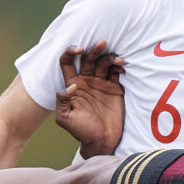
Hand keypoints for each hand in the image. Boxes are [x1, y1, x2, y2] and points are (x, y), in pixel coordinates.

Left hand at [55, 40, 124, 156]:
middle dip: (94, 49)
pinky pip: (116, 71)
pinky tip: (121, 67)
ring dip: (109, 56)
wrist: (102, 140)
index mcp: (72, 85)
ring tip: (117, 59)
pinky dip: (118, 66)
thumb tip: (72, 85)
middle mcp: (86, 81)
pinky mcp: (114, 87)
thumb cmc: (80, 131)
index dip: (71, 52)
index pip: (67, 62)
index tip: (79, 50)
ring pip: (103, 62)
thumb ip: (63, 100)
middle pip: (87, 58)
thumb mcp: (65, 118)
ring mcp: (100, 83)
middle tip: (102, 43)